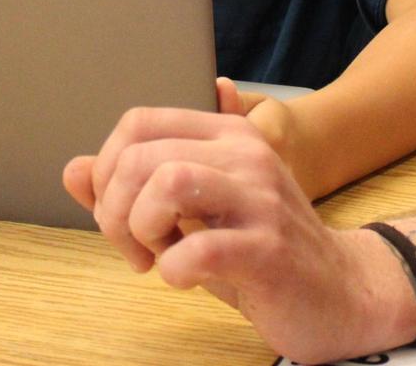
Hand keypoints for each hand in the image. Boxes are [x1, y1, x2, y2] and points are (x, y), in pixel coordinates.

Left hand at [61, 108, 415, 361]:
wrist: (341, 293)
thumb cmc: (258, 250)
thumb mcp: (194, 212)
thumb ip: (134, 188)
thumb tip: (73, 170)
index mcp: (226, 134)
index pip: (138, 122)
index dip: (108, 170)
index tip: (120, 214)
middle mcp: (245, 154)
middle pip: (140, 154)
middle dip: (115, 208)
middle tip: (133, 246)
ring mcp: (260, 199)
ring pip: (167, 181)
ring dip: (141, 228)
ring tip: (155, 255)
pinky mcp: (268, 249)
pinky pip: (195, 250)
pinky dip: (172, 271)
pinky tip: (185, 278)